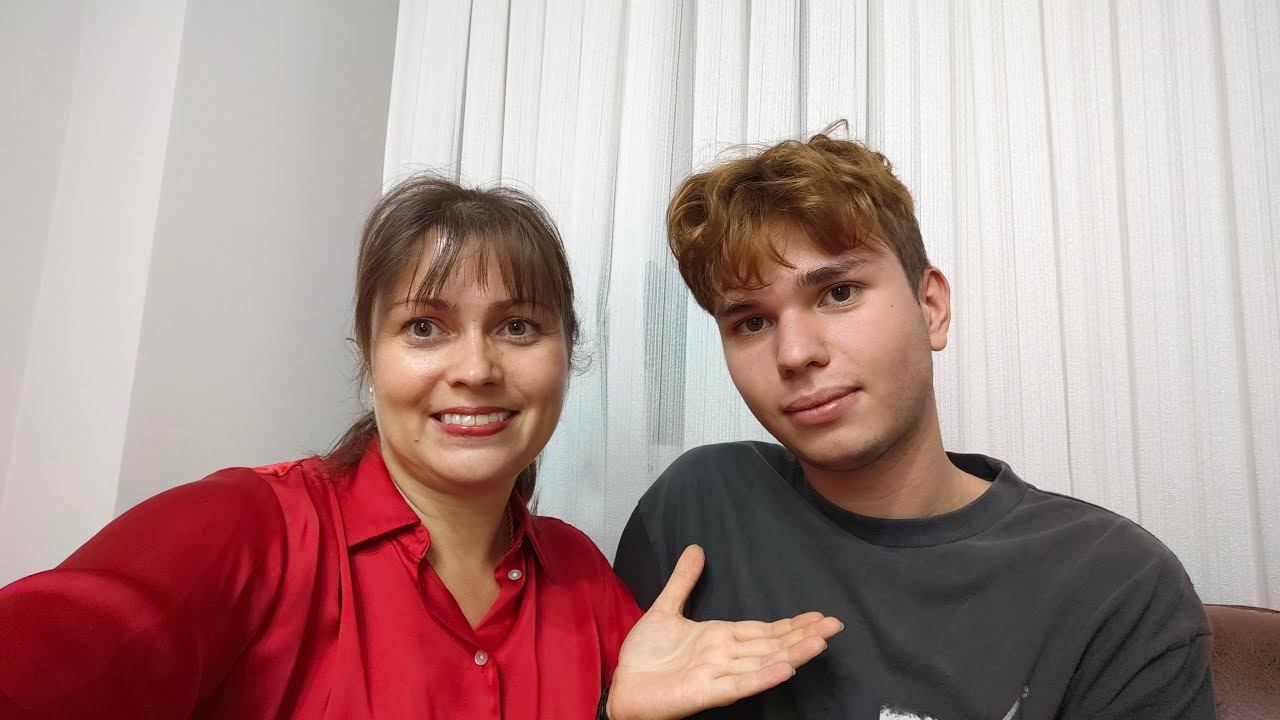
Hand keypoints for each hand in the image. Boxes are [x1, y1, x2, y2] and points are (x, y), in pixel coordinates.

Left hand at [606, 545, 842, 719]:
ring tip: (820, 642)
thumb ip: (683, 581)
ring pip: (763, 662)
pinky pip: (739, 684)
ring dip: (792, 653)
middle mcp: (726, 656)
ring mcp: (718, 675)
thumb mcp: (666, 608)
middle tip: (835, 625)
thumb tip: (696, 548)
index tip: (818, 615)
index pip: (764, 629)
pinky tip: (785, 669)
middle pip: (772, 644)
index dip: (791, 622)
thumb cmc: (644, 655)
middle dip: (803, 635)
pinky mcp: (706, 693)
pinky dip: (763, 676)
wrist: (621, 686)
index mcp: (720, 637)